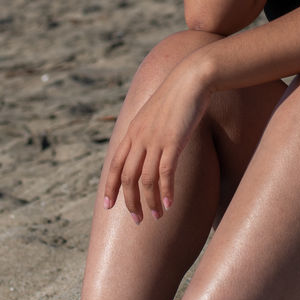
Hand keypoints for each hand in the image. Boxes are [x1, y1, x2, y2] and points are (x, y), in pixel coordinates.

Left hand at [102, 59, 213, 222]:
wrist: (191, 79)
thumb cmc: (176, 97)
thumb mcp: (154, 114)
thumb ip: (146, 131)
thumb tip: (146, 148)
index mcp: (132, 132)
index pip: (115, 165)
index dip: (110, 187)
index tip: (108, 206)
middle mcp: (139, 138)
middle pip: (128, 177)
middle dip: (130, 201)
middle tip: (137, 220)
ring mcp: (155, 140)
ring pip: (145, 179)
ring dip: (150, 201)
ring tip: (156, 216)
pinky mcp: (173, 141)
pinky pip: (165, 172)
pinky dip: (166, 191)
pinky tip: (169, 204)